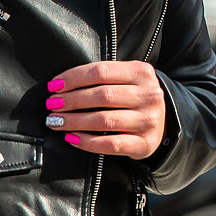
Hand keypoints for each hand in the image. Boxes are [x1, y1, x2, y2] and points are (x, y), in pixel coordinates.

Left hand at [46, 61, 167, 157]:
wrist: (164, 122)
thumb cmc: (134, 97)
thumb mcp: (127, 79)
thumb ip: (102, 77)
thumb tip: (60, 86)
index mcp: (142, 73)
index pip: (101, 71)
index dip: (73, 78)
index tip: (53, 87)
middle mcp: (149, 95)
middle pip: (102, 96)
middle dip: (71, 101)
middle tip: (52, 105)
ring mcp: (149, 120)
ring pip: (104, 120)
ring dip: (74, 121)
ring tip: (56, 121)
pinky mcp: (145, 143)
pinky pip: (111, 144)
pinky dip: (87, 142)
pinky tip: (71, 138)